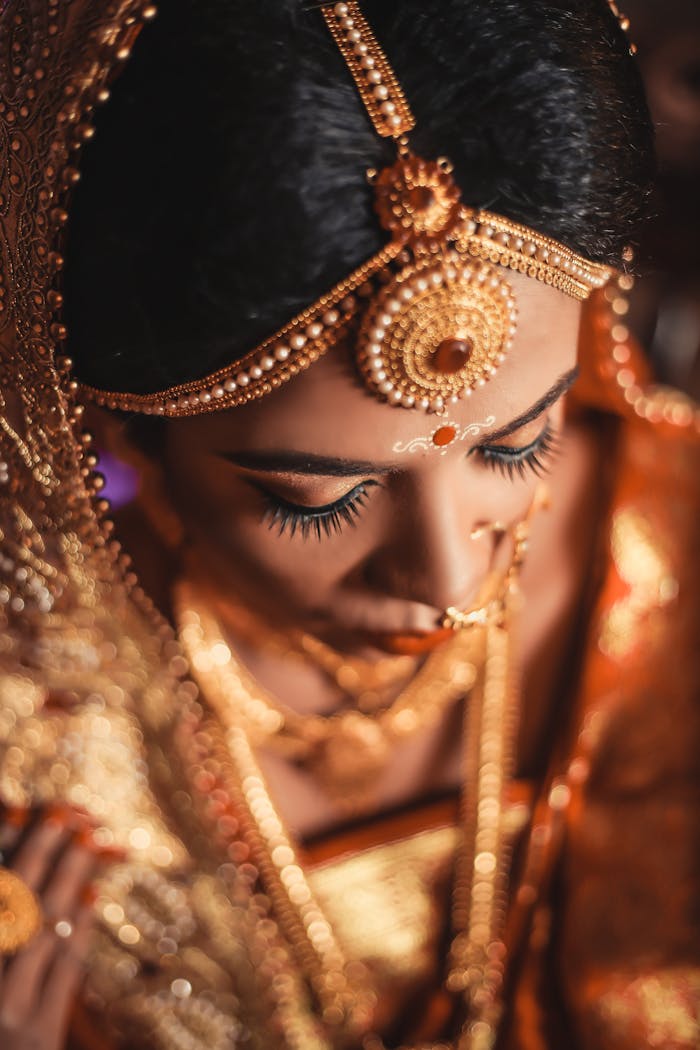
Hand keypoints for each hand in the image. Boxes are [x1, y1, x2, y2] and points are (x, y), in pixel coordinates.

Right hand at [0, 803, 122, 1049]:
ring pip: (43, 928)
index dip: (7, 847)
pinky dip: (79, 927)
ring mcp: (8, 1011)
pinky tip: (93, 895)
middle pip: (13, 901)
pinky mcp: (40, 1034)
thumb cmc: (1, 1019)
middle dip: (40, 851)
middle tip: (67, 814)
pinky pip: (64, 968)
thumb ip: (7, 921)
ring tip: (91, 842)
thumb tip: (18, 870)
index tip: (25, 811)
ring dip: (70, 878)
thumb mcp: (2, 974)